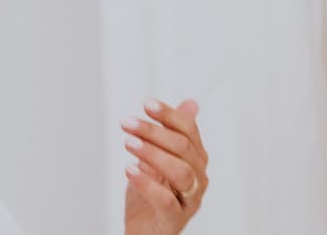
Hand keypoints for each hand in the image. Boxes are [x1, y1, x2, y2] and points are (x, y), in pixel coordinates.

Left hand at [120, 99, 208, 234]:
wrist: (144, 230)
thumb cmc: (151, 194)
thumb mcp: (158, 158)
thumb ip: (173, 133)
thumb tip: (191, 104)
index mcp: (196, 160)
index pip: (188, 131)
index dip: (169, 115)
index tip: (146, 104)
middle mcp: (198, 178)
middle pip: (183, 148)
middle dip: (154, 131)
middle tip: (127, 122)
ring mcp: (189, 200)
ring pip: (180, 172)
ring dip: (152, 153)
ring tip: (128, 143)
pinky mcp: (174, 220)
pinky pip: (166, 200)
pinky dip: (147, 183)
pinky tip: (129, 169)